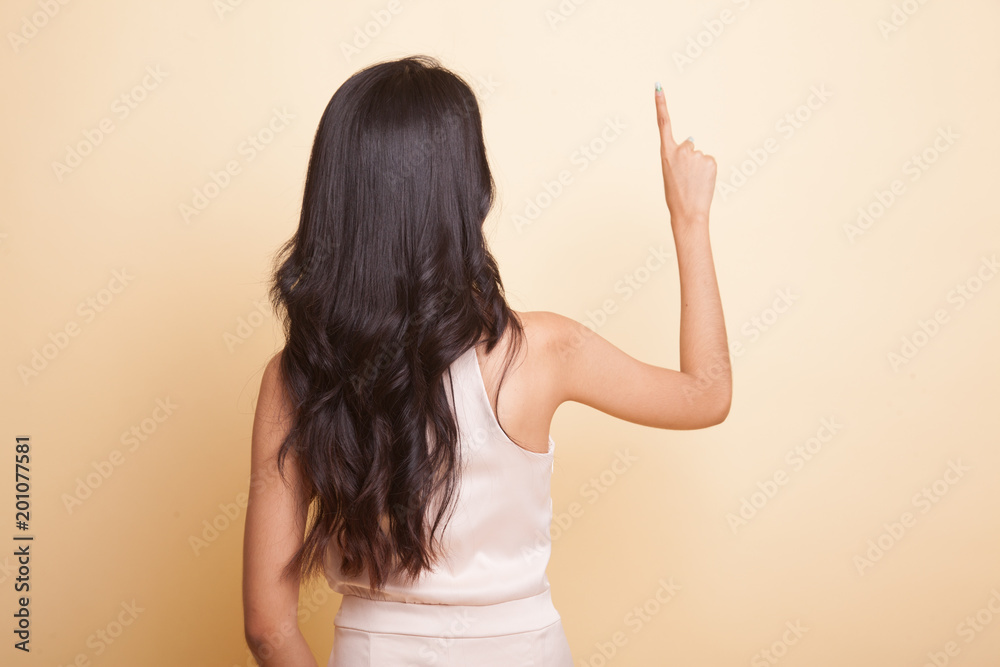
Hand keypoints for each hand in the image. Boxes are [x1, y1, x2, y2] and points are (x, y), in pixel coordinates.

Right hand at [655, 85, 716, 233]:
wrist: (688, 212)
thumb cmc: (676, 195)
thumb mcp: (670, 172)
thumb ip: (678, 154)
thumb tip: (692, 139)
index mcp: (666, 152)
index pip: (663, 123)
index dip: (660, 103)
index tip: (658, 86)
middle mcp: (682, 149)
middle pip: (688, 146)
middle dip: (688, 160)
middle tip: (685, 179)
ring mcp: (697, 154)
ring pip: (699, 156)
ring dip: (698, 168)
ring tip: (693, 183)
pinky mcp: (710, 160)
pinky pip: (709, 162)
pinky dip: (707, 171)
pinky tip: (702, 183)